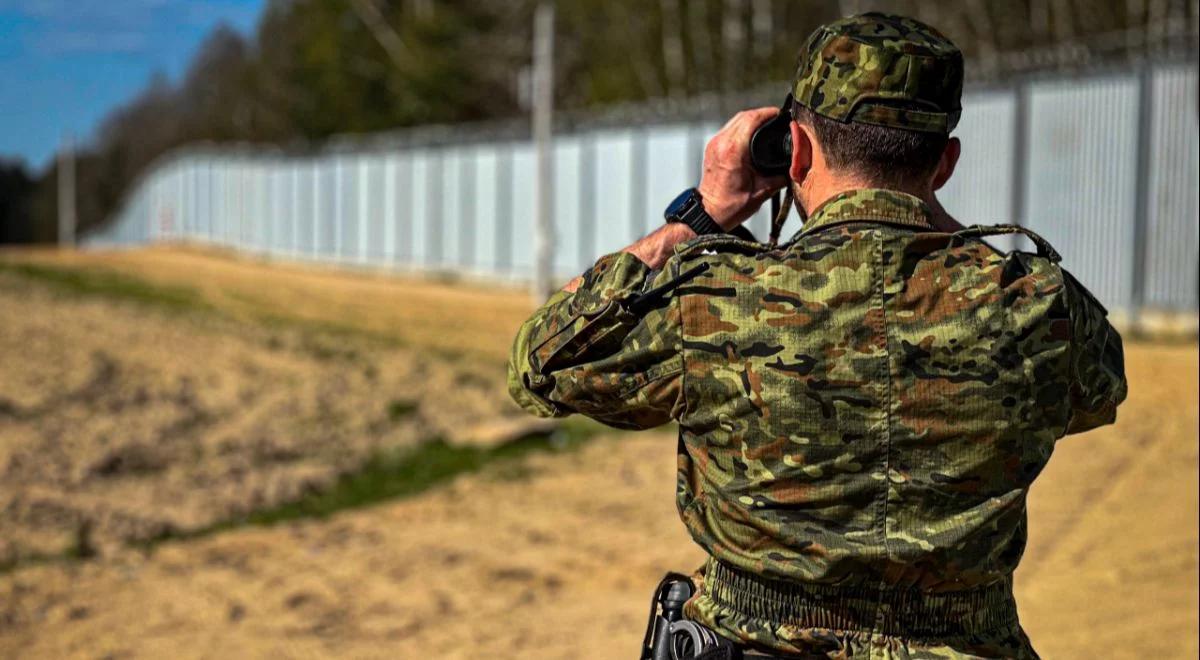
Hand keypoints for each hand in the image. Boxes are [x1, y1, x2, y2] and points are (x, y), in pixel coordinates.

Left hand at [697, 107, 790, 229]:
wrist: (710, 213)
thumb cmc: (731, 206)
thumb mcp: (762, 192)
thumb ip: (781, 176)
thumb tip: (796, 166)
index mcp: (733, 151)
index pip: (752, 119)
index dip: (768, 113)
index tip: (781, 114)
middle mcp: (721, 143)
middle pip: (744, 116)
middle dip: (762, 114)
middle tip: (777, 118)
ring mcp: (714, 144)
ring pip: (735, 120)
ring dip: (752, 119)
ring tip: (767, 123)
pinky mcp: (712, 147)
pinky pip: (729, 128)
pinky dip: (742, 126)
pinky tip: (752, 132)